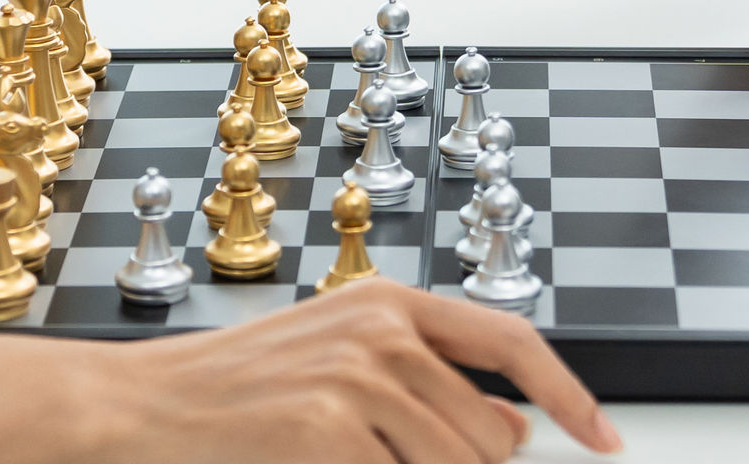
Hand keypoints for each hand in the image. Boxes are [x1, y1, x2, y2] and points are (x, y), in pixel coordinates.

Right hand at [91, 281, 620, 463]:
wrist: (143, 405)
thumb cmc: (236, 387)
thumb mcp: (341, 358)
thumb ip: (430, 381)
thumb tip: (518, 428)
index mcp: (390, 301)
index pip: (514, 342)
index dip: (572, 397)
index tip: (604, 437)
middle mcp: (382, 329)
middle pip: (491, 434)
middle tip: (383, 459)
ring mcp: (357, 379)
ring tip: (346, 458)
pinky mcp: (328, 431)